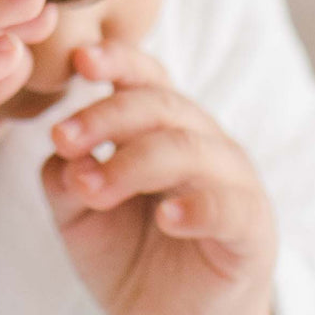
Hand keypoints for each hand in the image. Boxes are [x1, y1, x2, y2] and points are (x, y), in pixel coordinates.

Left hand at [41, 40, 276, 314]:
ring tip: (93, 189)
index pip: (143, 76)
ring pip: (187, 148)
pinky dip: (196, 207)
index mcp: (161, 125)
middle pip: (158, 104)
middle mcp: (200, 139)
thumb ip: (66, 178)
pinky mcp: (252, 227)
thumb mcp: (80, 214)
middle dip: (105, 116)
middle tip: (63, 139)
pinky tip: (166, 218)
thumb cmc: (130, 254)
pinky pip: (228, 206)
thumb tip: (64, 153)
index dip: (116, 60)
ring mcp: (231, 179)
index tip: (80, 59)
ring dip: (132, 163)